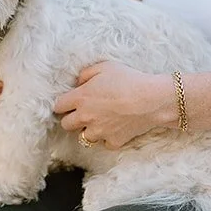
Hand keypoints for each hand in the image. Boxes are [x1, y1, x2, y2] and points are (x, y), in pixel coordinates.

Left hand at [53, 60, 169, 150]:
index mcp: (80, 98)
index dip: (63, 104)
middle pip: (66, 125)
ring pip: (83, 138)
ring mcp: (99, 131)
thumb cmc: (129, 80)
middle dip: (72, 119)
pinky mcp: (113, 141)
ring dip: (89, 130)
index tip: (70, 102)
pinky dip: (108, 138)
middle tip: (83, 112)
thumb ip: (85, 74)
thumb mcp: (104, 67)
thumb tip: (78, 83)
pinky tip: (115, 128)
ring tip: (101, 121)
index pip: (58, 106)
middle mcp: (86, 117)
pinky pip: (104, 143)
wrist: (152, 99)